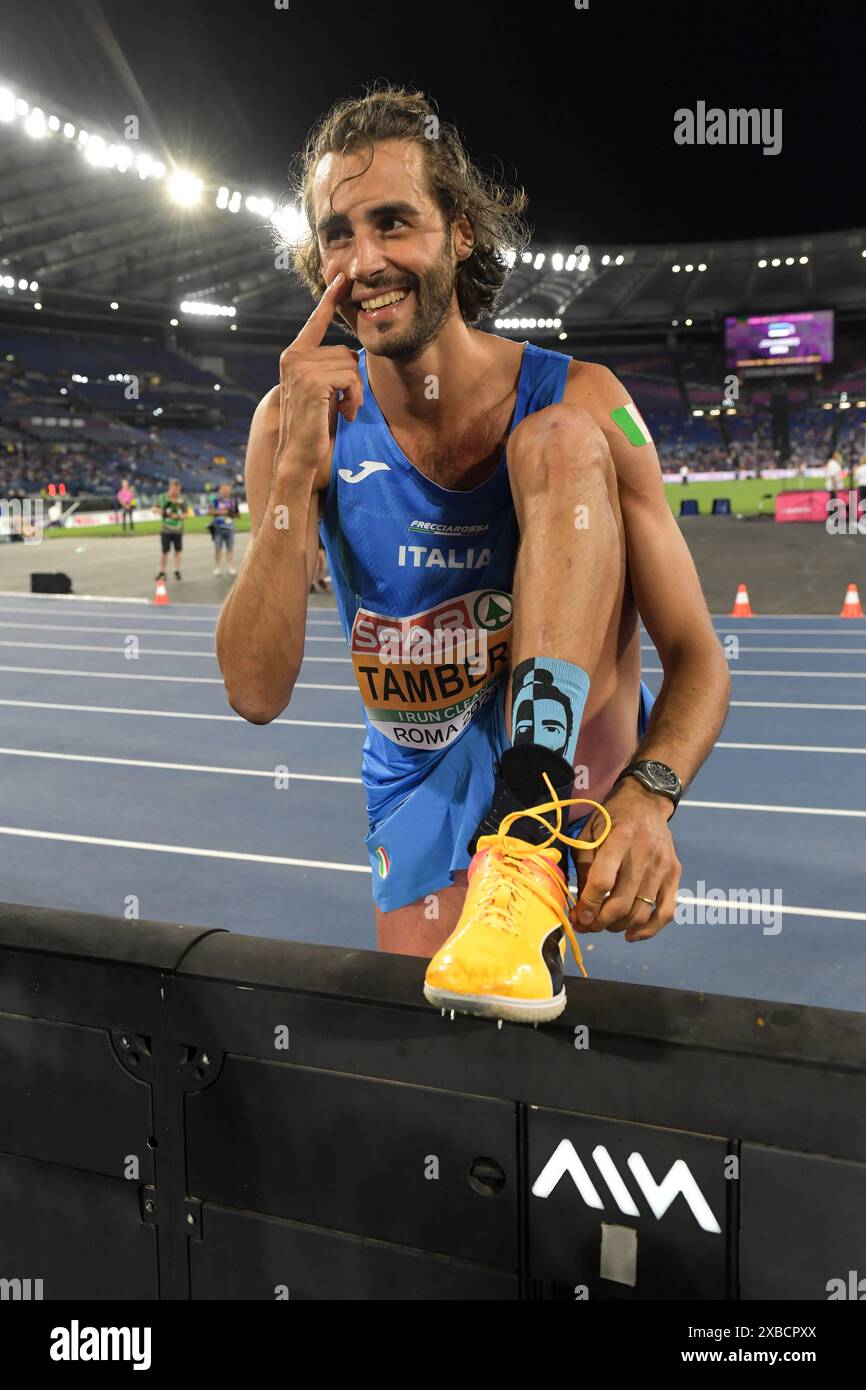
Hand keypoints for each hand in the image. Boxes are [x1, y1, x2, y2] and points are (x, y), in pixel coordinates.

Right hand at [276, 272, 360, 472]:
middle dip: (354, 379)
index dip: (330, 299)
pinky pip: (350, 377)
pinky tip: (347, 412)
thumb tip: (354, 354)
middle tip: (348, 403)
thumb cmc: (314, 426)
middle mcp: (293, 357)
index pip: (316, 322)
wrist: (298, 454)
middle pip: (345, 351)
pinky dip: (356, 396)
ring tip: (346, 409)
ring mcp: (300, 368)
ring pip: (350, 364)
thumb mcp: (322, 390)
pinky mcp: (311, 381)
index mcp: (294, 356)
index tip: (340, 277)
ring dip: (356, 391)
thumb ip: (330, 368)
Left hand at [570, 780, 680, 941]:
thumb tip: (580, 911)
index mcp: (619, 837)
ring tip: (605, 925)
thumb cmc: (610, 821)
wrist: (646, 803)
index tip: (579, 916)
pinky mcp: (675, 874)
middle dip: (600, 922)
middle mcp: (645, 852)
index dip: (588, 904)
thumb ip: (583, 871)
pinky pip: (666, 912)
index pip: (602, 881)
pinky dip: (648, 930)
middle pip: (622, 903)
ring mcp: (663, 865)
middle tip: (588, 925)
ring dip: (619, 927)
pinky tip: (631, 934)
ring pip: (641, 913)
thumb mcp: (588, 836)